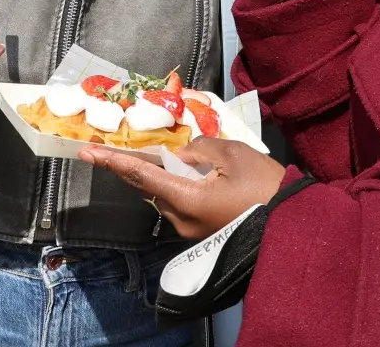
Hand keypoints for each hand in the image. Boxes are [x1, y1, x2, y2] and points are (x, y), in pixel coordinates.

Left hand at [80, 138, 285, 239]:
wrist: (292, 226)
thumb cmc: (265, 188)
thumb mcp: (232, 154)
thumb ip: (199, 148)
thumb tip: (182, 154)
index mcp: (186, 199)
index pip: (140, 175)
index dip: (112, 162)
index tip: (87, 153)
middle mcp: (180, 219)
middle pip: (152, 186)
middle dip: (146, 165)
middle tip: (143, 146)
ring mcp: (190, 231)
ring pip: (167, 195)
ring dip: (168, 176)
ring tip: (194, 162)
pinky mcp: (201, 234)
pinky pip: (181, 204)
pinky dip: (181, 187)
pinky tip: (199, 176)